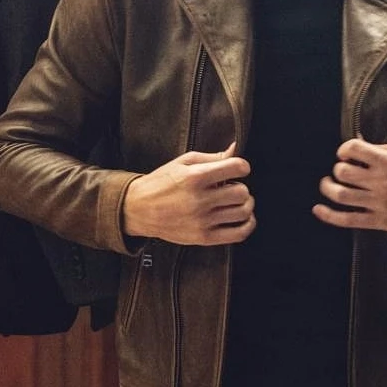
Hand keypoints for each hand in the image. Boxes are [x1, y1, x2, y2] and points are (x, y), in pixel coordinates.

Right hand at [122, 142, 255, 245]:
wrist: (138, 209)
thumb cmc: (160, 183)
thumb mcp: (182, 162)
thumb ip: (211, 157)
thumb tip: (234, 149)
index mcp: (195, 177)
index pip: (236, 167)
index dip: (242, 166)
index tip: (238, 169)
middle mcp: (199, 200)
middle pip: (242, 192)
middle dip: (241, 187)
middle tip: (231, 187)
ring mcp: (202, 220)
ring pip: (243, 212)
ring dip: (245, 204)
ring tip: (236, 202)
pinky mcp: (203, 237)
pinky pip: (238, 234)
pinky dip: (248, 225)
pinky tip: (243, 218)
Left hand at [312, 138, 386, 232]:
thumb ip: (381, 149)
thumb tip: (358, 147)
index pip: (353, 149)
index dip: (344, 150)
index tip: (346, 154)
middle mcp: (382, 182)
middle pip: (343, 173)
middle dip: (337, 169)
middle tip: (342, 170)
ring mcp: (380, 203)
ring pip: (341, 195)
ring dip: (328, 188)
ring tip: (328, 184)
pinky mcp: (380, 221)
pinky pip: (348, 219)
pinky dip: (329, 215)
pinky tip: (318, 209)